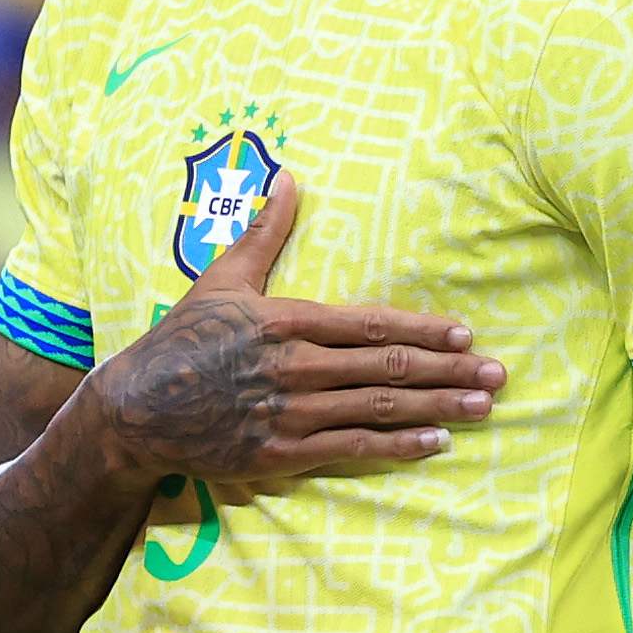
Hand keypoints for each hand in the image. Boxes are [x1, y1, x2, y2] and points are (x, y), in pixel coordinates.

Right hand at [82, 173, 503, 486]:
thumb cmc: (182, 340)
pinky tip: (437, 442)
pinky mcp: (282, 454)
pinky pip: (353, 448)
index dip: (424, 330)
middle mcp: (296, 367)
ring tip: (484, 405)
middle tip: (498, 373)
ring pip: (379, 408)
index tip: (465, 333)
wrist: (133, 410)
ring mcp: (291, 413)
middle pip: (388, 368)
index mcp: (287, 321)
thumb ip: (265, 232)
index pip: (372, 325)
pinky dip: (399, 446)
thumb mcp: (222, 279)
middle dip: (449, 370)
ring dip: (438, 407)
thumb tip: (289, 178)